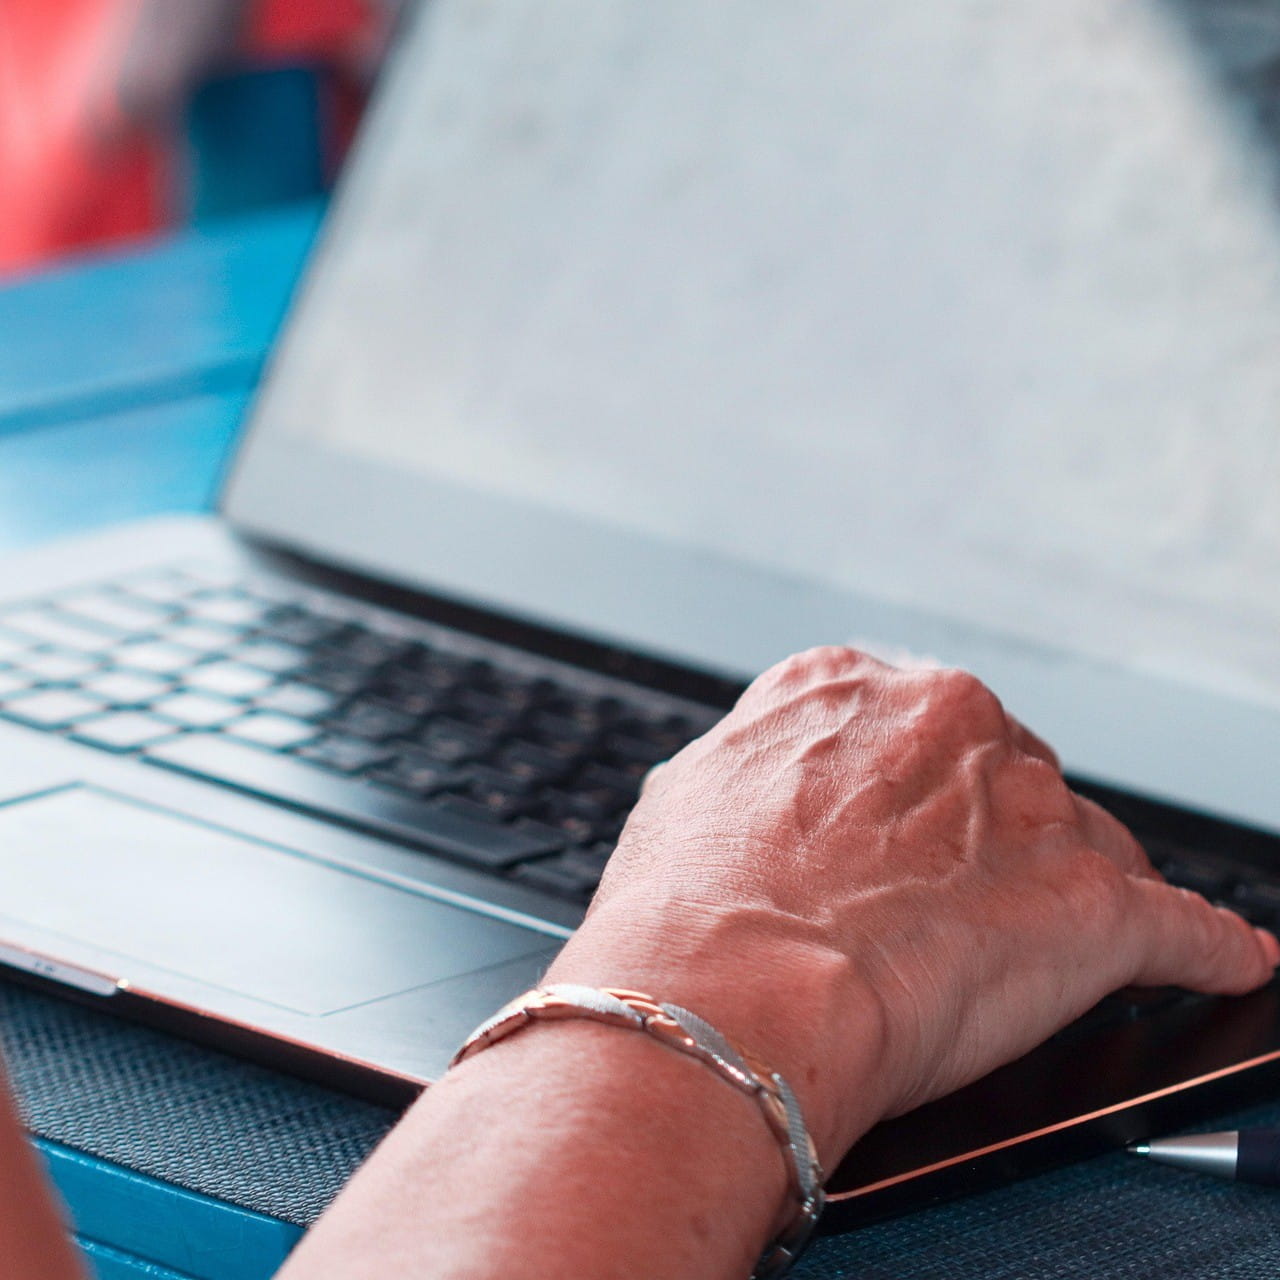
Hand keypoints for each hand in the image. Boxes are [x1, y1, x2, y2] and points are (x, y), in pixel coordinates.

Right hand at [548, 647, 1278, 1167]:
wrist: (725, 996)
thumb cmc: (689, 915)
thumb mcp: (691, 799)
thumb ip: (753, 772)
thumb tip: (767, 793)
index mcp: (849, 686)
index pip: (918, 730)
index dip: (916, 795)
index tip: (916, 835)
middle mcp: (947, 718)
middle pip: (1006, 778)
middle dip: (989, 840)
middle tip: (942, 912)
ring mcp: (1024, 801)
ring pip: (1081, 842)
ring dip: (1061, 896)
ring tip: (1017, 962)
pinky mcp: (1090, 898)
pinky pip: (1178, 924)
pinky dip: (1201, 949)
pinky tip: (1218, 960)